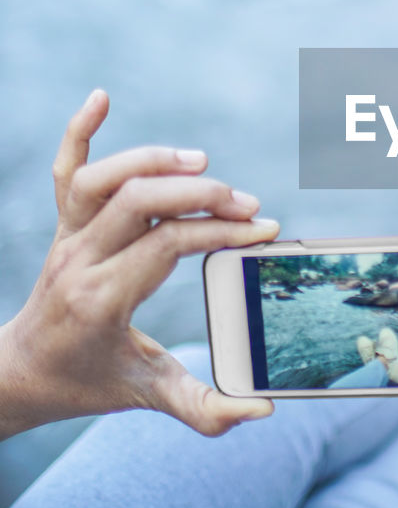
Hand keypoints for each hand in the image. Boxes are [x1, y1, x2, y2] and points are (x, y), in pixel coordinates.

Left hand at [0, 90, 278, 438]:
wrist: (23, 372)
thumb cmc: (88, 383)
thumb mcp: (145, 396)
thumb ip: (204, 410)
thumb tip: (261, 410)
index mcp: (102, 299)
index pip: (168, 244)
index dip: (222, 232)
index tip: (264, 232)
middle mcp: (79, 259)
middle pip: (139, 201)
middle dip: (201, 195)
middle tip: (247, 204)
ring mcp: (66, 237)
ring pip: (104, 178)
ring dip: (156, 161)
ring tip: (203, 164)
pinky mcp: (63, 224)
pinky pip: (66, 169)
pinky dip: (80, 131)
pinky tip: (101, 98)